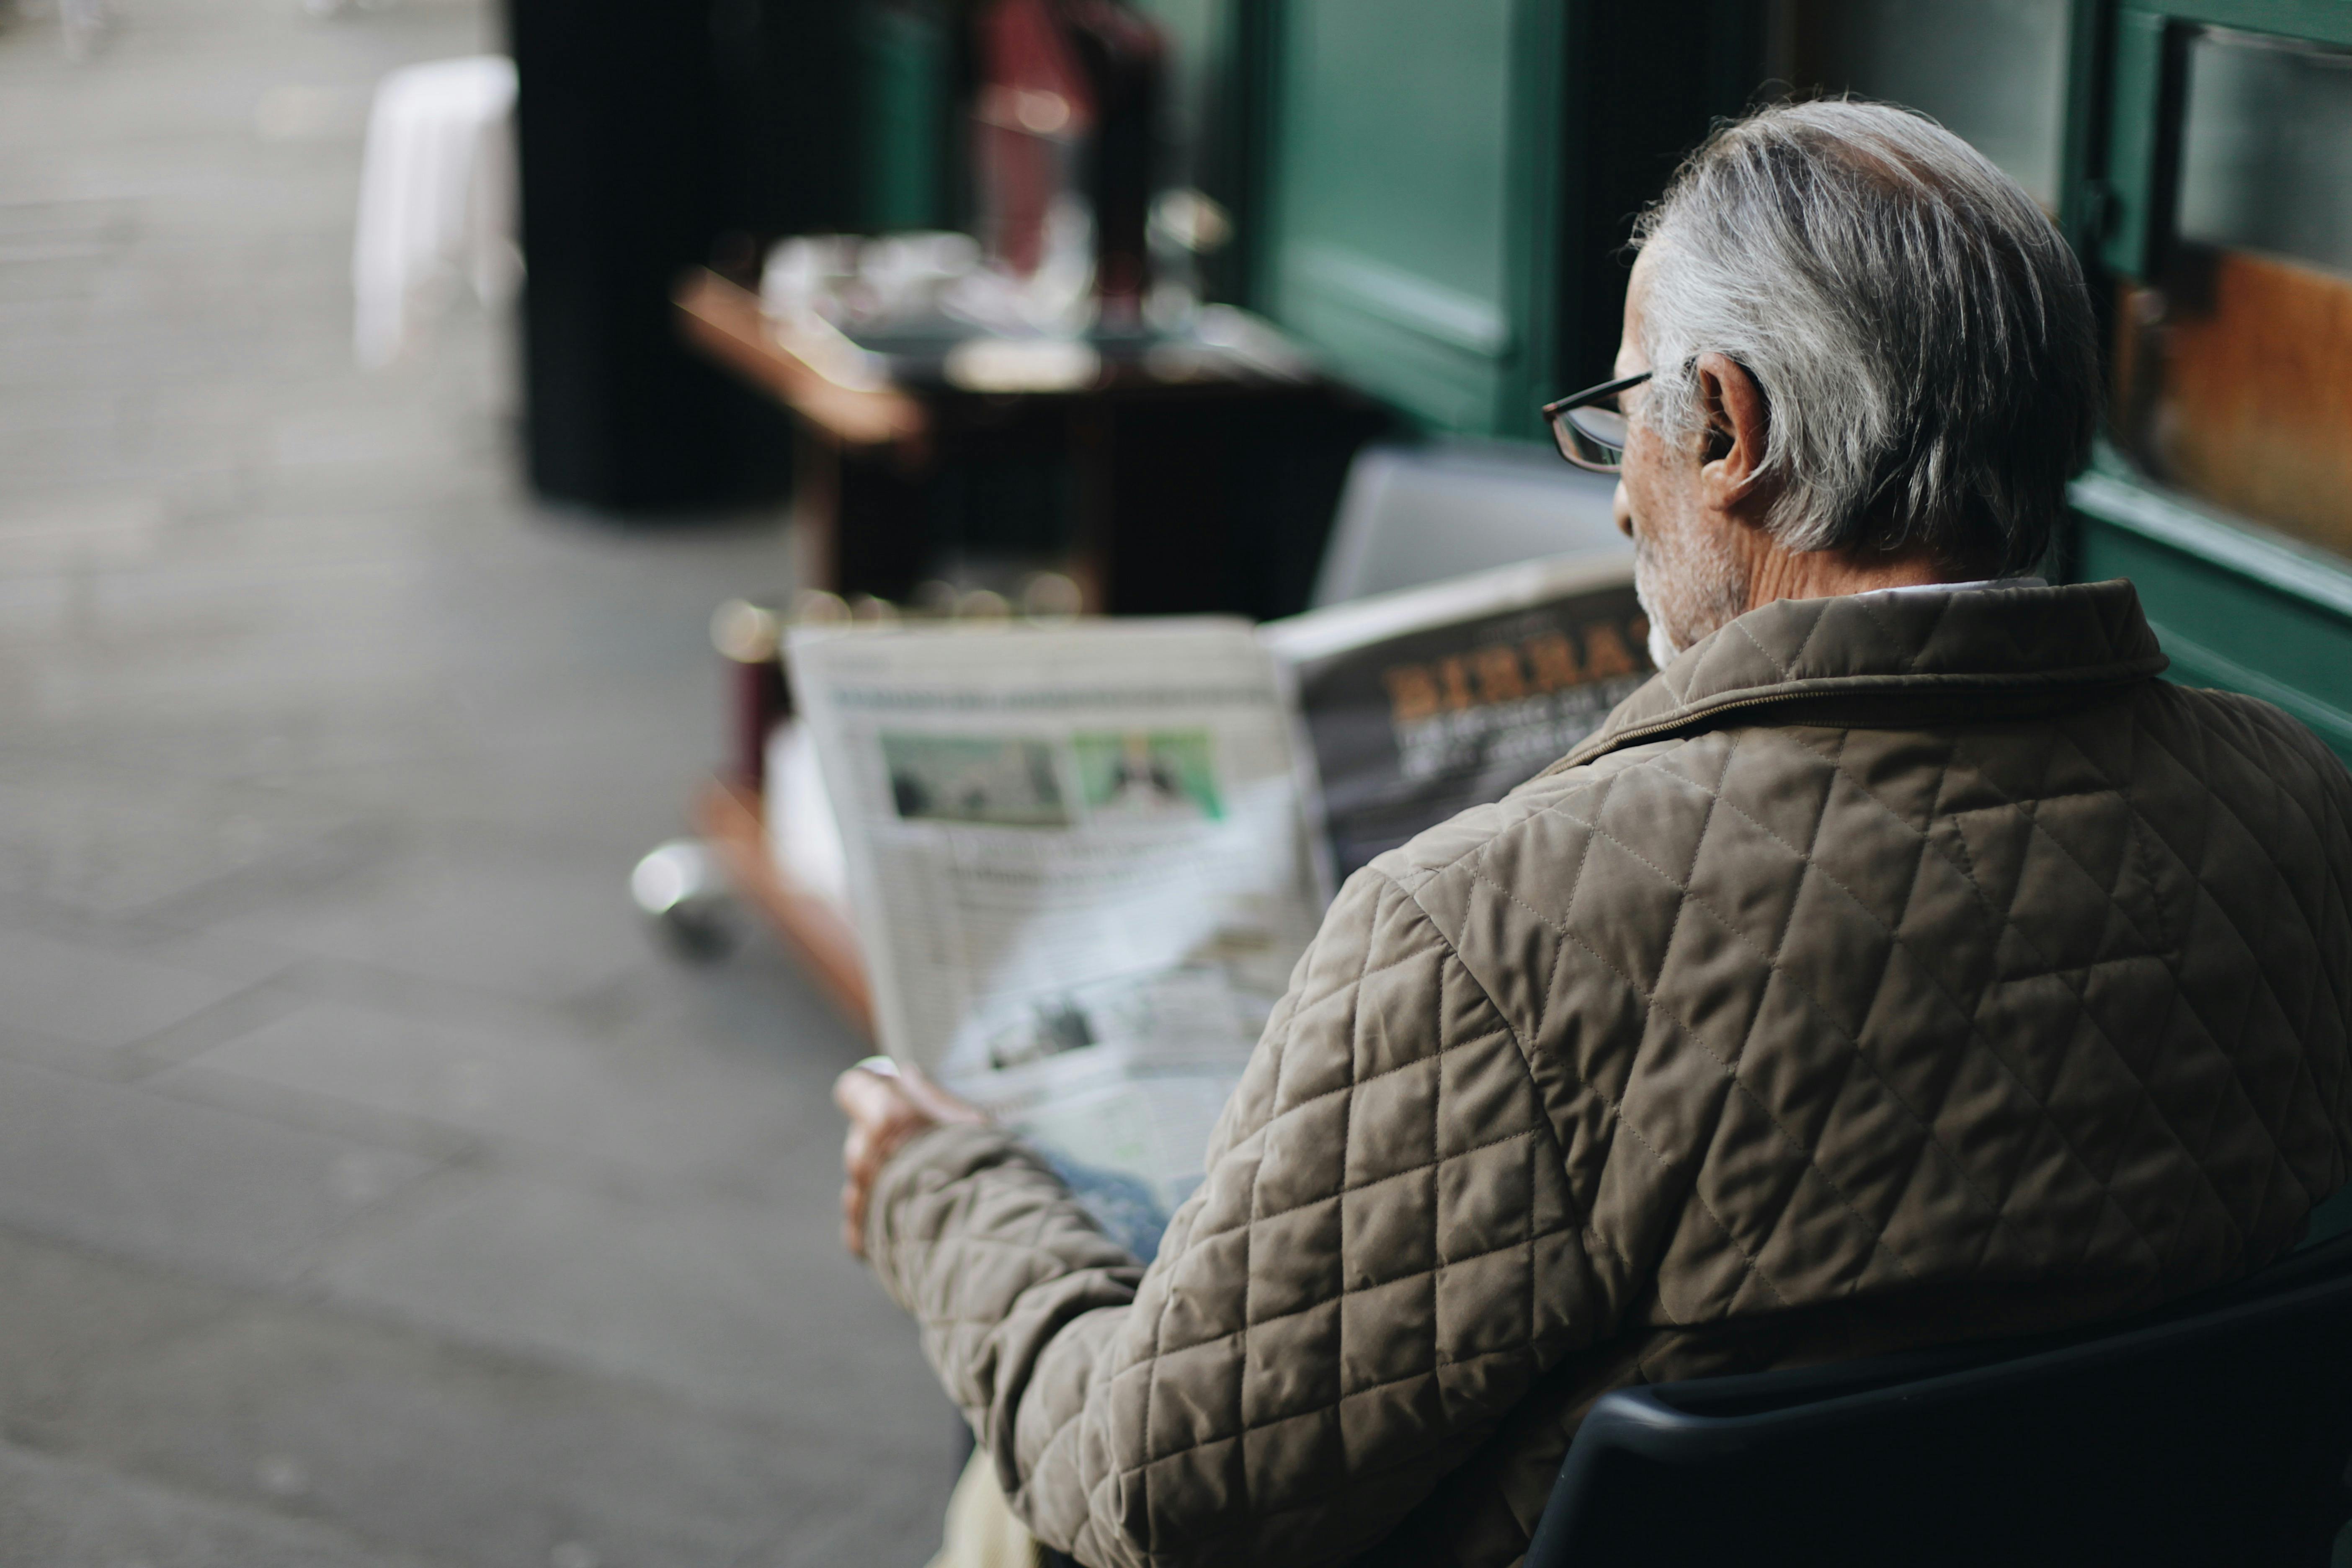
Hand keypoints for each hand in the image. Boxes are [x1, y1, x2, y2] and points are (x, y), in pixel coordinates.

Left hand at [833, 1059, 984, 1256]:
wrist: (986, 1243)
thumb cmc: (987, 1178)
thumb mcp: (974, 1125)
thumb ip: (932, 1098)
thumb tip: (908, 1074)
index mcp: (889, 1116)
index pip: (855, 1087)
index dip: (870, 1094)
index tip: (889, 1102)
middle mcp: (866, 1152)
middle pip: (862, 1139)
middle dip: (886, 1148)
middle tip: (926, 1160)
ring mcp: (860, 1196)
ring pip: (863, 1182)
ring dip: (885, 1188)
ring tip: (928, 1199)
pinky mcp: (861, 1236)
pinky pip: (862, 1224)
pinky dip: (883, 1226)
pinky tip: (915, 1228)